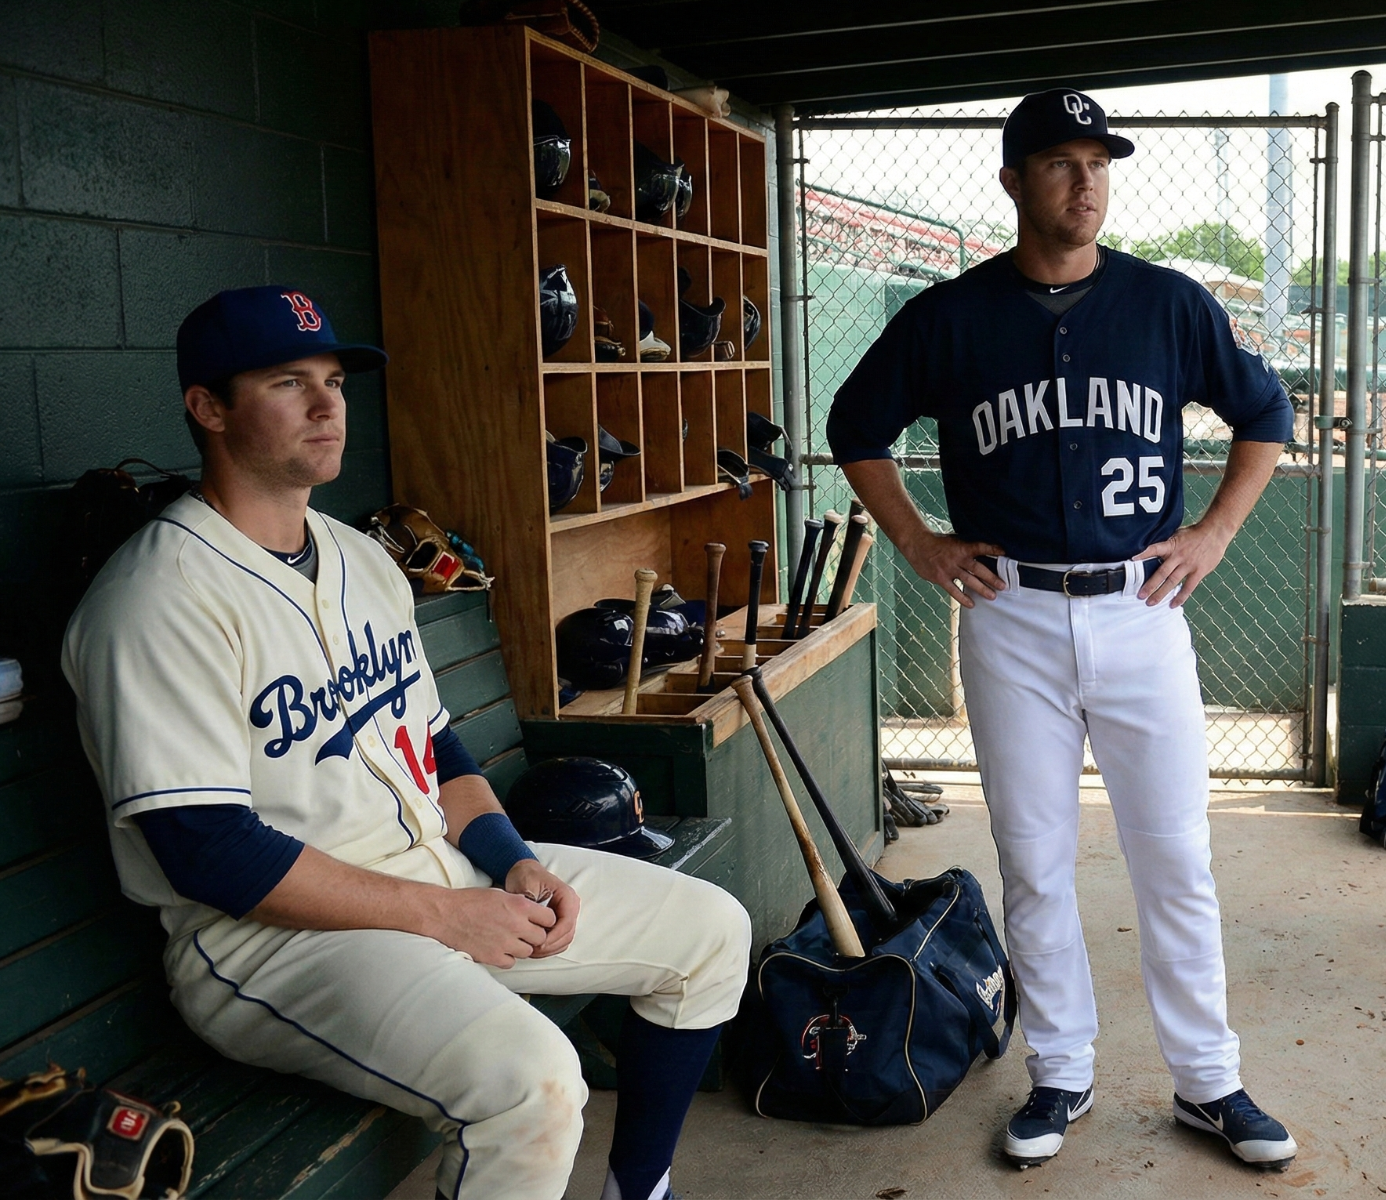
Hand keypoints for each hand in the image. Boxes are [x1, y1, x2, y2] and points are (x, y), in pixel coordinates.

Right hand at [423, 885, 555, 967]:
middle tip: (523, 932)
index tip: (538, 921)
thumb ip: (519, 905)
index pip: (550, 918)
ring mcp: (505, 943)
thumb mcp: (500, 895)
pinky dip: (507, 957)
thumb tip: (535, 912)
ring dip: (521, 947)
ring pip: (527, 952)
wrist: (445, 914)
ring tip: (508, 939)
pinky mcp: (493, 957)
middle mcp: (515, 925)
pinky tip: (498, 948)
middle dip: (534, 935)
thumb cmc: (470, 901)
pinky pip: (511, 962)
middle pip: (541, 937)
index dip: (545, 920)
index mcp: (519, 905)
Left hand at [505, 859, 580, 958]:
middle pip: (568, 934)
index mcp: (566, 896)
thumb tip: (532, 921)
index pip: (567, 923)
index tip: (538, 943)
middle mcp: (570, 906)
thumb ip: (531, 903)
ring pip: (565, 939)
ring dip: (550, 949)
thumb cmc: (525, 876)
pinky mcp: (560, 921)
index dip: (553, 937)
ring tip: (532, 950)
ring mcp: (566, 914)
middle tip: (533, 950)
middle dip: (551, 945)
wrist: (523, 872)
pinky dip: (550, 947)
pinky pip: (560, 939)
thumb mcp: (526, 885)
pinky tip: (535, 948)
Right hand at [903, 531, 1006, 607]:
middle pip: (977, 569)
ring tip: (993, 596)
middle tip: (1003, 585)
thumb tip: (983, 553)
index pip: (980, 547)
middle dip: (991, 577)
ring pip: (968, 581)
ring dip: (981, 589)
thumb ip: (966, 548)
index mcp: (961, 546)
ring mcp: (949, 569)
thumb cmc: (937, 542)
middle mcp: (957, 558)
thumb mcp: (954, 540)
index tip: (1004, 552)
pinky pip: (953, 590)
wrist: (917, 544)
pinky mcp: (940, 578)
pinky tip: (972, 604)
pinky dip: (963, 598)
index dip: (992, 549)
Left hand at [1134, 521, 1233, 606]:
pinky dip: (1180, 597)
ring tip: (1150, 603)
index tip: (1131, 560)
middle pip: (1161, 572)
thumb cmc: (1194, 534)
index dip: (1143, 554)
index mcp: (1171, 545)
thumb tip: (1151, 551)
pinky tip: (1173, 604)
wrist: (1215, 532)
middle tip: (1139, 595)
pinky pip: (1188, 587)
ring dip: (1161, 593)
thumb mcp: (1177, 535)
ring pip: (1172, 582)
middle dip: (1150, 585)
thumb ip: (1166, 545)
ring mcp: (1189, 565)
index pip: (1154, 549)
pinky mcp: (1199, 571)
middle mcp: (1178, 556)